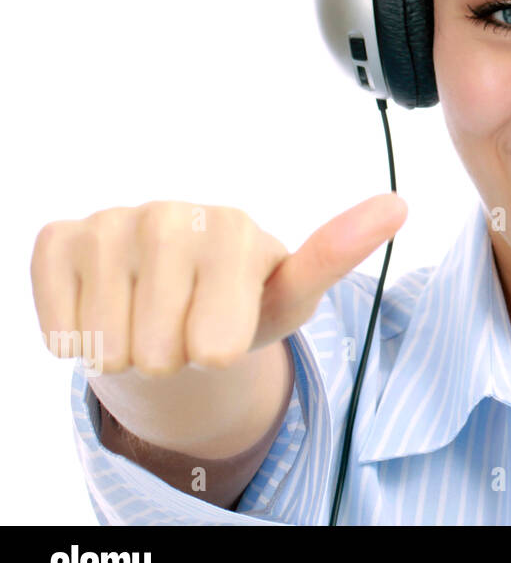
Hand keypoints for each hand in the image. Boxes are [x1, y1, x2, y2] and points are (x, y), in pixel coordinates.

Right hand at [31, 193, 406, 375]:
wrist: (175, 305)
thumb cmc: (241, 306)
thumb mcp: (291, 296)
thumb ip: (336, 255)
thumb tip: (400, 203)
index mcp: (232, 227)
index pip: (216, 344)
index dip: (218, 353)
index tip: (226, 331)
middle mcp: (169, 213)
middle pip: (157, 351)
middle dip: (172, 359)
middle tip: (184, 329)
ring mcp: (112, 221)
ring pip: (105, 344)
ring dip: (127, 353)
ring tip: (149, 321)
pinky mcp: (60, 239)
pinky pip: (60, 323)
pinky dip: (78, 339)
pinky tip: (107, 312)